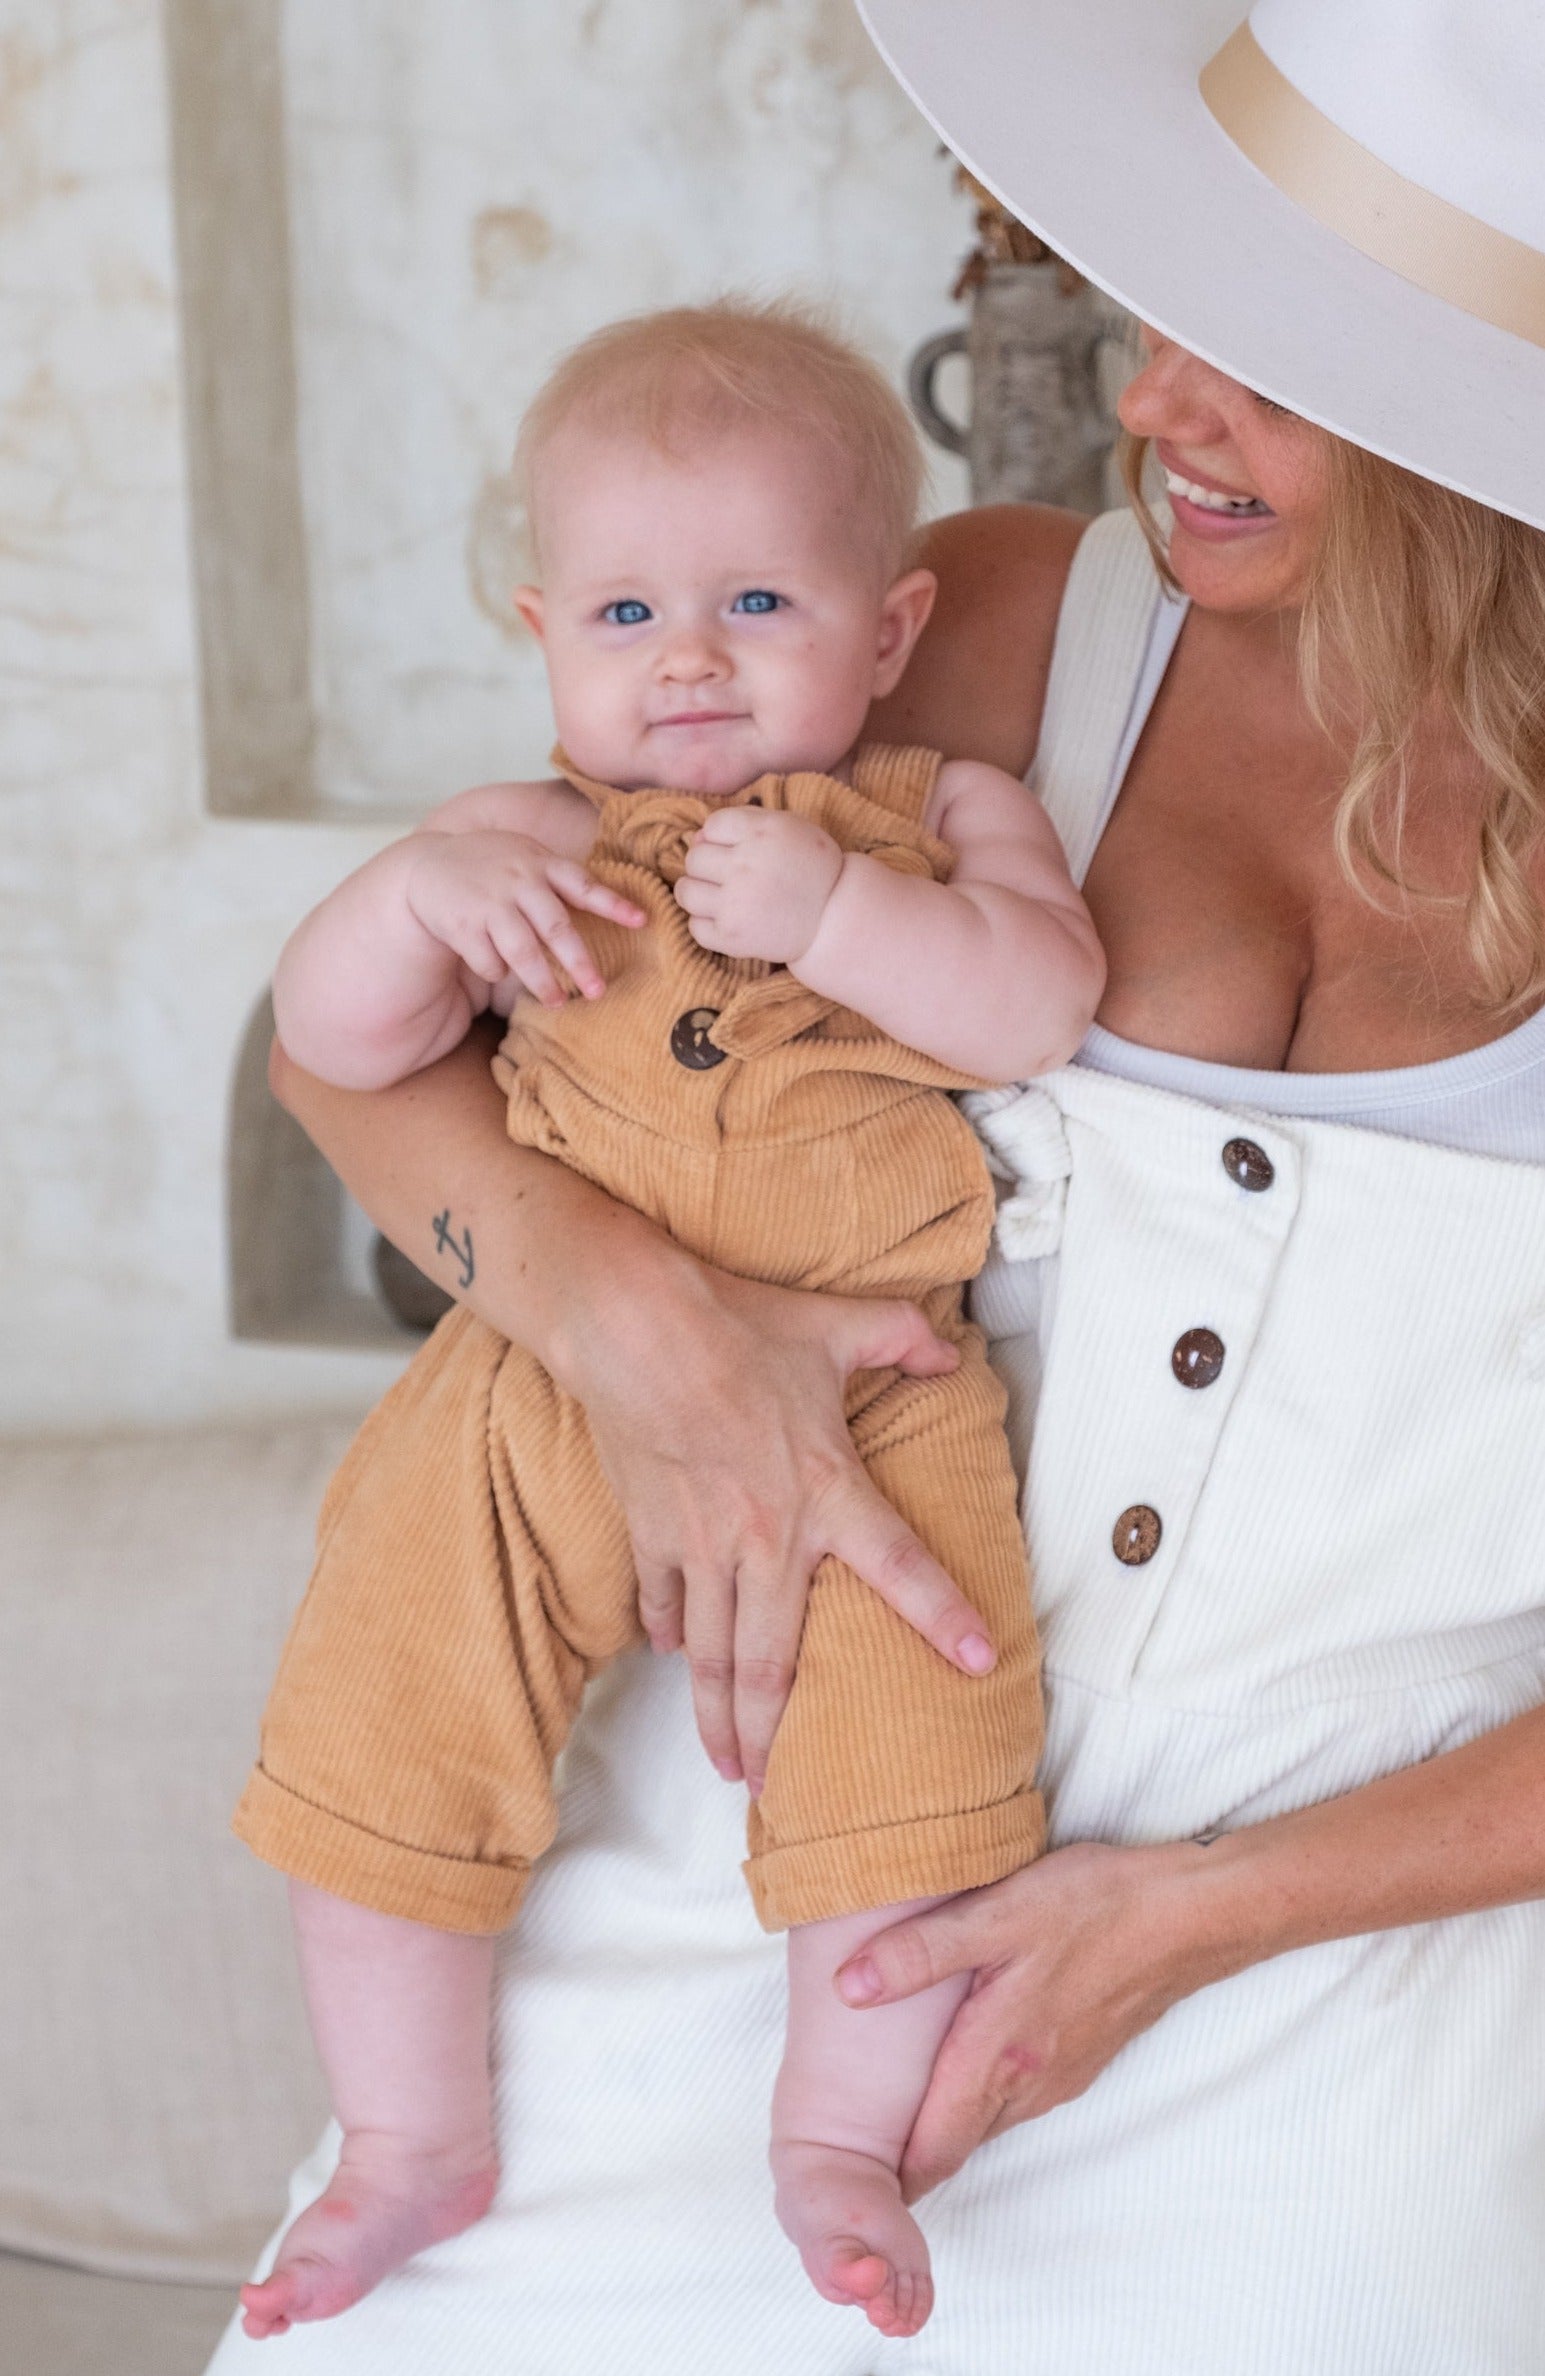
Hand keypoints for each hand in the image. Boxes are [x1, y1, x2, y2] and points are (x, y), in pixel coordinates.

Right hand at [406, 829, 643, 1005]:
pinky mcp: (461, 925)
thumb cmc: (493, 867)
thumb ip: (561, 880)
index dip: (613, 903)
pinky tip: (495, 967)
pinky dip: (496, 972)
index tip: (642, 922)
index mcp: (541, 863)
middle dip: (578, 962)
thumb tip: (619, 910)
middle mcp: (518, 880)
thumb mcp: (527, 859)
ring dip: (542, 981)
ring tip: (558, 1001)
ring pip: (522, 951)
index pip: (583, 884)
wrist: (428, 866)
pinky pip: (489, 961)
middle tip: (597, 991)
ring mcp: (489, 903)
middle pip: (555, 927)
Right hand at [554, 1256, 999, 1793]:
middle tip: (782, 1789)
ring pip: (712, 1655)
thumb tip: (948, 1354)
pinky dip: (664, 1633)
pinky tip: (668, 1655)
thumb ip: (901, 1340)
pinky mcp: (652, 1534)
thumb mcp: (837, 1325)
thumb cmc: (741, 1326)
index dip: (944, 1615)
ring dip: (719, 1716)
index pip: (902, 1566)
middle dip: (779, 1733)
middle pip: (774, 1662)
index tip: (979, 1660)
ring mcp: (703, 1546)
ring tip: (728, 1766)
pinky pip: (660, 1600)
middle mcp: (768, 1540)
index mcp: (829, 1493)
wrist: (637, 1329)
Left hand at [674, 807, 843, 962]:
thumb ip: (745, 820)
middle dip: (708, 865)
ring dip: (697, 893)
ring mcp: (736, 903)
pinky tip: (727, 919)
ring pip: (685, 891)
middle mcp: (745, 865)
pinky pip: (695, 926)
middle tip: (730, 877)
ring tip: (720, 897)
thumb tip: (696, 837)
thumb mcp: (788, 827)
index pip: (711, 826)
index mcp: (761, 832)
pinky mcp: (732, 936)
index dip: (719, 838)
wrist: (834, 917)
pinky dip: (706, 923)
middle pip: (694, 858)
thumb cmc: (810, 867)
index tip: (738, 851)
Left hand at [835, 1841, 1230, 2197]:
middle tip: (856, 2154)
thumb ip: (921, 1953)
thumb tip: (847, 1988)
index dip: (886, 2179)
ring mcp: (1060, 2077)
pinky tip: (965, 2055)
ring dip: (945, 2121)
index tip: (846, 2192)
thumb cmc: (1095, 1909)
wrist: (1190, 1916)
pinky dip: (981, 2091)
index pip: (931, 2151)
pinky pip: (1017, 2093)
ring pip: (987, 2118)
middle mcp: (1028, 2084)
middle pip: (955, 2142)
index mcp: (998, 2057)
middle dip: (908, 2155)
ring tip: (893, 2106)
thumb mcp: (998, 1914)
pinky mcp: (1081, 2057)